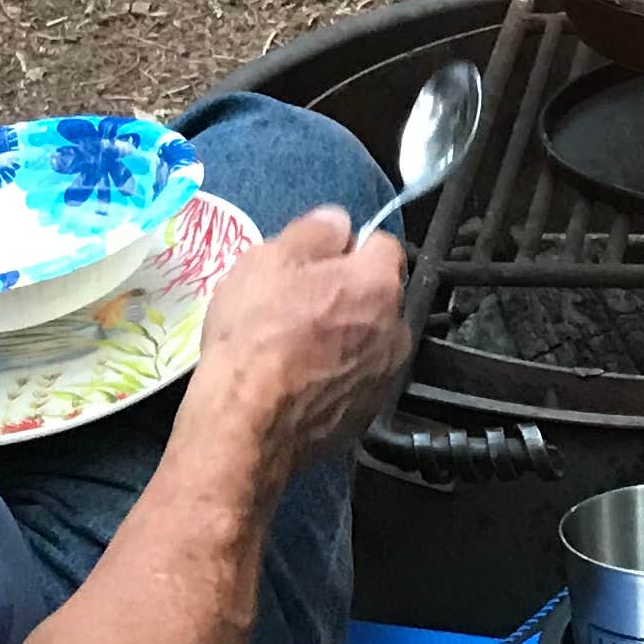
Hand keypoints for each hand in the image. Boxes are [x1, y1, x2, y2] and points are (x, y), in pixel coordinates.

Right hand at [178, 209, 413, 480]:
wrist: (246, 422)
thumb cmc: (256, 332)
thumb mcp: (271, 260)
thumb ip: (315, 231)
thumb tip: (339, 221)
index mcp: (379, 284)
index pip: (382, 244)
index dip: (347, 247)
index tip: (313, 262)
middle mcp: (398, 330)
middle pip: (378, 295)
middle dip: (348, 293)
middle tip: (297, 303)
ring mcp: (386, 377)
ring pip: (369, 339)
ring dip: (345, 336)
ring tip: (295, 347)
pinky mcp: (368, 415)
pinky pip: (357, 378)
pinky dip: (337, 375)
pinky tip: (299, 381)